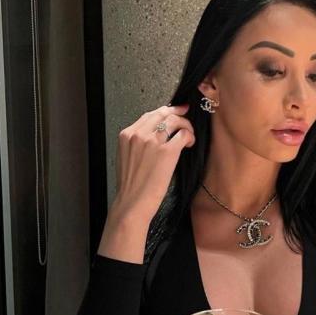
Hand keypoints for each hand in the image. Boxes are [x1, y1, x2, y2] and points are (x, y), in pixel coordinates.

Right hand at [98, 104, 194, 261]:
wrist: (132, 202)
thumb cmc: (131, 185)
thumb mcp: (127, 157)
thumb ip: (137, 143)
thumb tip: (155, 134)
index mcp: (126, 135)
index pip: (148, 115)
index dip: (164, 111)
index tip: (174, 112)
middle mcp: (138, 134)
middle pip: (162, 113)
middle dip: (177, 113)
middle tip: (186, 117)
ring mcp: (152, 141)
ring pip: (174, 120)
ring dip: (185, 125)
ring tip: (189, 135)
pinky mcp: (167, 151)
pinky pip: (183, 134)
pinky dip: (189, 136)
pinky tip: (189, 144)